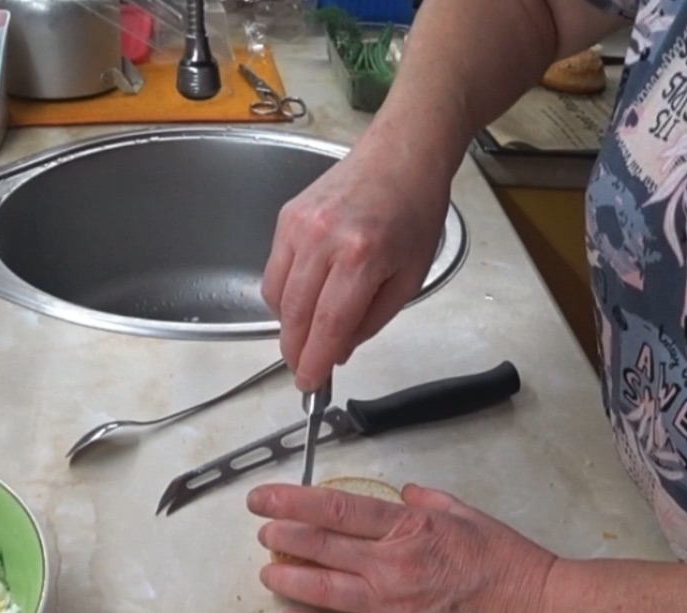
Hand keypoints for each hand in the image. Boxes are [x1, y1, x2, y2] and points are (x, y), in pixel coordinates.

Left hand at [248, 482, 558, 612]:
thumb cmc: (509, 562)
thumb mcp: (467, 513)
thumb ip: (426, 503)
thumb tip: (401, 494)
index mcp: (408, 527)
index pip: (335, 509)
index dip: (291, 502)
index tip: (264, 499)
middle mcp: (391, 565)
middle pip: (319, 546)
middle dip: (282, 536)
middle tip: (262, 532)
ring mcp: (390, 605)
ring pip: (321, 589)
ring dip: (288, 578)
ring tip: (267, 571)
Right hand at [262, 151, 449, 390]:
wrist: (400, 157)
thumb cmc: (413, 212)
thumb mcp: (409, 278)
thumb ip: (372, 320)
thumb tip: (338, 350)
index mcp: (363, 255)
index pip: (328, 324)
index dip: (315, 361)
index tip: (309, 383)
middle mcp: (324, 238)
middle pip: (295, 313)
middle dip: (296, 350)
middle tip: (304, 369)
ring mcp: (300, 225)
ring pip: (276, 295)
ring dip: (287, 325)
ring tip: (306, 336)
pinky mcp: (286, 217)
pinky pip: (273, 270)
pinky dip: (283, 295)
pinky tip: (303, 300)